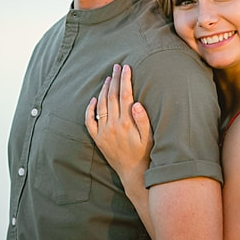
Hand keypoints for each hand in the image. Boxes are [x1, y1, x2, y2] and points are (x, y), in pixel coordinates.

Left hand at [84, 64, 152, 182]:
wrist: (133, 173)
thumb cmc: (145, 154)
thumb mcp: (150, 138)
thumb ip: (142, 120)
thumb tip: (135, 103)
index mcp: (126, 123)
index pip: (124, 95)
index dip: (125, 80)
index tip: (126, 68)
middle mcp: (112, 126)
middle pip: (111, 96)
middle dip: (114, 79)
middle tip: (117, 66)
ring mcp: (103, 132)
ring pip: (100, 105)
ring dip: (104, 90)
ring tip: (108, 78)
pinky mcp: (97, 138)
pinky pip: (89, 121)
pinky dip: (90, 109)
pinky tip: (94, 99)